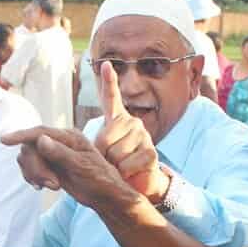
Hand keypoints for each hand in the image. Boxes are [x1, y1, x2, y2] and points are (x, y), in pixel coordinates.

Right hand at [0, 124, 131, 209]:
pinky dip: (33, 178)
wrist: (105, 196)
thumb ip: (60, 153)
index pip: (40, 132)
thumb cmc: (100, 180)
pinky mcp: (50, 166)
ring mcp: (53, 154)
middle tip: (52, 184)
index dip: (21, 135)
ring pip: (29, 158)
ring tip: (53, 186)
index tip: (3, 140)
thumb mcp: (82, 167)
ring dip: (35, 174)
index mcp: (69, 137)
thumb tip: (41, 140)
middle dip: (36, 168)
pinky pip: (31, 168)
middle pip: (31, 148)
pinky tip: (43, 187)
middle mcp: (59, 142)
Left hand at [92, 61, 165, 198]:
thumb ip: (96, 144)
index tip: (106, 64)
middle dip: (103, 156)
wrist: (139, 183)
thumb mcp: (103, 151)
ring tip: (121, 167)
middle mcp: (132, 122)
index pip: (112, 97)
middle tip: (113, 161)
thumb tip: (96, 147)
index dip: (109, 81)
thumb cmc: (116, 165)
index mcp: (118, 120)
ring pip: (116, 153)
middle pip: (105, 139)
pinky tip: (131, 172)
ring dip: (115, 167)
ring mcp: (143, 135)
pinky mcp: (151, 151)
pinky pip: (129, 164)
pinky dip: (126, 173)